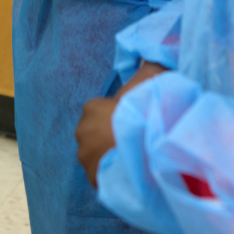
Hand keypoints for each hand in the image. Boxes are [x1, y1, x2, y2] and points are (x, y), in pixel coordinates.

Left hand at [76, 61, 168, 187]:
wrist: (146, 155)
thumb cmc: (144, 116)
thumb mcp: (149, 83)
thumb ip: (149, 66)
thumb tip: (151, 54)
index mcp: (91, 108)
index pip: (101, 109)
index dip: (118, 114)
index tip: (134, 121)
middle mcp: (82, 132)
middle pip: (97, 132)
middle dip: (110, 135)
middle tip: (135, 139)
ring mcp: (86, 158)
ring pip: (98, 153)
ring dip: (111, 155)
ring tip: (134, 157)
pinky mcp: (93, 179)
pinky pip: (103, 174)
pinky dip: (113, 173)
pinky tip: (130, 170)